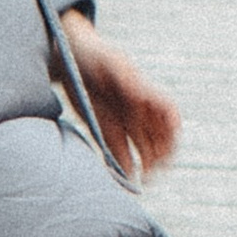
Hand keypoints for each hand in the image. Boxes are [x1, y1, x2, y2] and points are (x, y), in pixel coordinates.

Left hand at [63, 14, 180, 176]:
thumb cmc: (91, 52)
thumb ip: (125, 78)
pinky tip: (121, 180)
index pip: (170, 115)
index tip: (167, 150)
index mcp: (144, 91)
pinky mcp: (105, 129)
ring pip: (143, 148)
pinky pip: (120, 151)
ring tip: (140, 184)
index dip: (173, 133)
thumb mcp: (109, 61)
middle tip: (151, 175)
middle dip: (160, 158)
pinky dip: (123, 166)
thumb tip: (142, 97)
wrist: (64, 53)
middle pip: (160, 138)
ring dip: (145, 167)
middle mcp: (137, 109)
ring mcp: (123, 120)